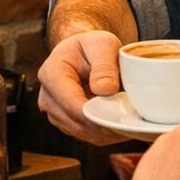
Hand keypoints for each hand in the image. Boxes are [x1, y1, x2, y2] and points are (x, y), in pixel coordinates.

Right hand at [37, 30, 125, 144]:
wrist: (83, 52)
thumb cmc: (92, 46)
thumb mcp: (103, 44)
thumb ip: (104, 65)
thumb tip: (105, 90)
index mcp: (52, 73)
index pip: (72, 104)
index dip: (97, 114)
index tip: (121, 114)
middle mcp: (48, 97)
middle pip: (78, 122)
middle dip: (105, 123)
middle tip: (132, 117)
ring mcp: (55, 113)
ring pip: (83, 133)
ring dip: (106, 130)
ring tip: (127, 117)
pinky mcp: (66, 123)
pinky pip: (87, 136)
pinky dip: (105, 132)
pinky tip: (119, 121)